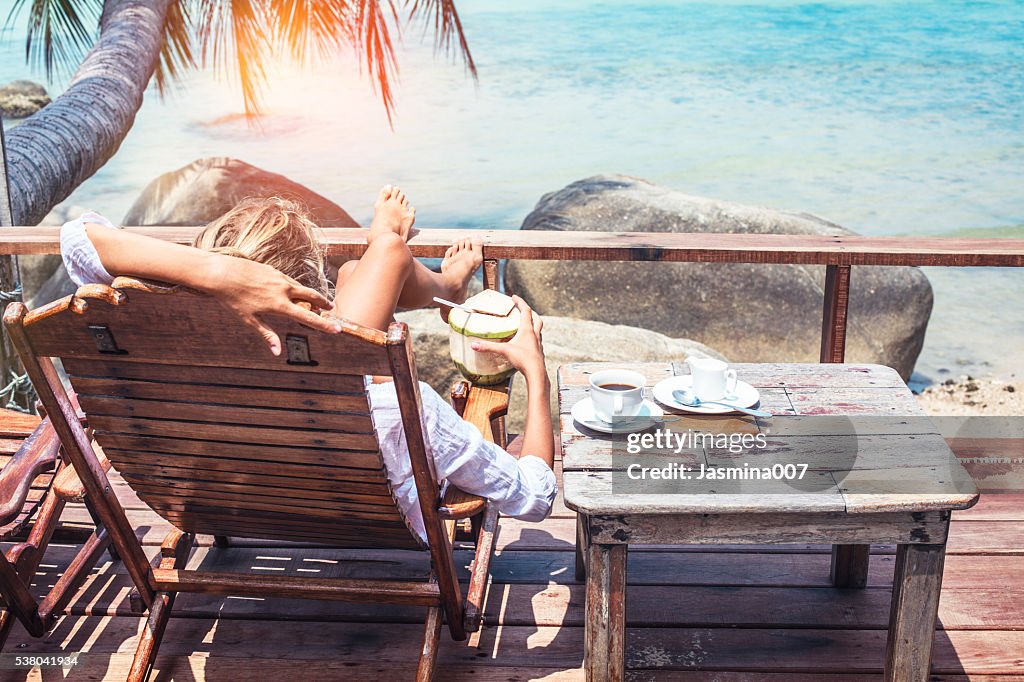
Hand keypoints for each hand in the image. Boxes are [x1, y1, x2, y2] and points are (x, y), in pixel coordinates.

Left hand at [201, 254, 340, 354]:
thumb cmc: (232, 299)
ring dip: (309, 294)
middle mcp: (284, 289)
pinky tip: (289, 289)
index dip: (324, 324)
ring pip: (300, 287)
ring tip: (312, 300)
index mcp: (280, 305)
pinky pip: (288, 280)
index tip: (338, 329)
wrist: (221, 273)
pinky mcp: (272, 270)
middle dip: (323, 302)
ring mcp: (279, 277)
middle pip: (312, 295)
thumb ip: (267, 334)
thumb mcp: (249, 319)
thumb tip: (277, 352)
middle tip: (330, 308)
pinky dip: (294, 287)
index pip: (308, 317)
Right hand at [470, 296, 546, 380]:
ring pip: (538, 328)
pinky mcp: (538, 351)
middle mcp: (534, 334)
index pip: (525, 311)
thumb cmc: (523, 359)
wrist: (536, 373)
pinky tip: (526, 342)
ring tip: (524, 324)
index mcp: (527, 330)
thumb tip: (474, 345)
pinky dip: (532, 336)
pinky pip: (536, 340)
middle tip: (522, 309)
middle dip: (529, 311)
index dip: (520, 302)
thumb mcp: (504, 351)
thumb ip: (489, 347)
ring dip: (532, 323)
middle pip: (536, 318)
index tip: (514, 297)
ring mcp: (538, 343)